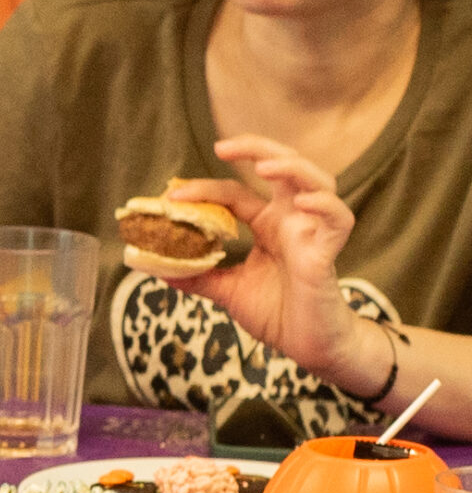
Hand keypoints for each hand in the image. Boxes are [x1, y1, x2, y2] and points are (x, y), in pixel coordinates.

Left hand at [168, 139, 377, 385]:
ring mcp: (313, 232)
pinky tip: (304, 202)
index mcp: (268, 224)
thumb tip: (153, 267)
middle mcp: (292, 220)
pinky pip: (338, 220)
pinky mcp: (329, 252)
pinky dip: (325, 205)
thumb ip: (196, 276)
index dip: (206, 189)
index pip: (236, 192)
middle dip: (257, 148)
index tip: (171, 195)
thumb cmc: (276, 313)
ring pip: (317, 182)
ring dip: (292, 168)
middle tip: (223, 146)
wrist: (307, 345)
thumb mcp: (226, 290)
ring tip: (265, 165)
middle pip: (284, 166)